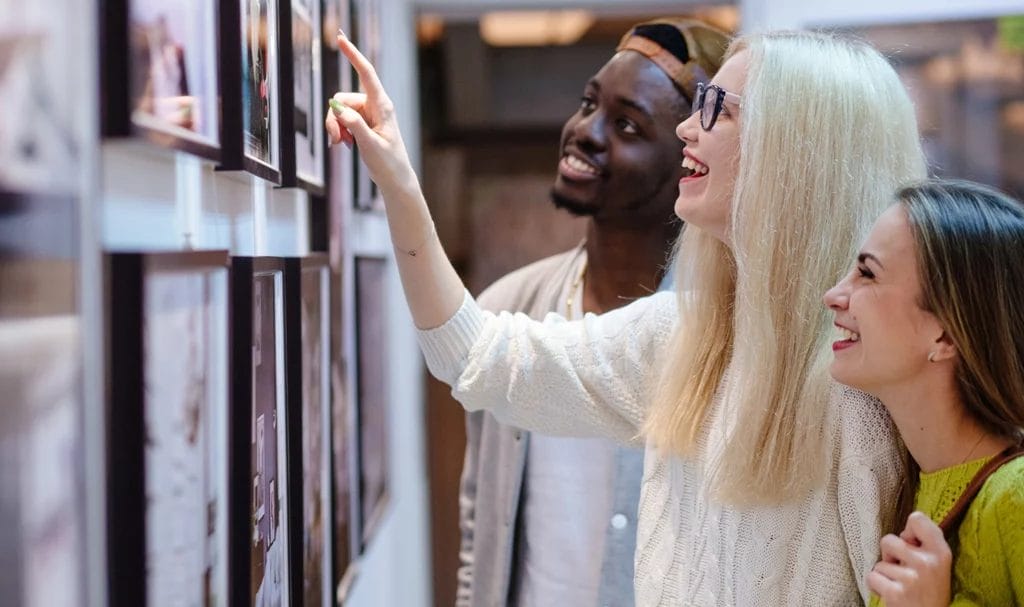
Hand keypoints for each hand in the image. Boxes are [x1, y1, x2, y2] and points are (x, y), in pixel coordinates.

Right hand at [324, 31, 416, 195]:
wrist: (395, 179)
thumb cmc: (388, 163)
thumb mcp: (370, 145)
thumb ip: (354, 125)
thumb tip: (337, 108)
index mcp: (382, 106)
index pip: (366, 73)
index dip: (353, 54)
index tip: (340, 38)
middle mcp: (374, 106)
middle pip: (342, 99)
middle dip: (333, 118)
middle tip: (336, 140)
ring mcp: (368, 114)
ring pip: (339, 111)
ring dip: (335, 127)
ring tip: (342, 145)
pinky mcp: (362, 123)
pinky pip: (342, 120)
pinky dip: (339, 131)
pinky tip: (344, 145)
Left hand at [866, 511, 952, 606]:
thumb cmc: (929, 590)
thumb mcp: (937, 564)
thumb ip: (924, 544)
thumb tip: (904, 532)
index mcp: (941, 552)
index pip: (917, 519)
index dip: (908, 530)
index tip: (911, 544)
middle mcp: (927, 563)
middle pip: (888, 540)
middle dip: (889, 555)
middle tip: (903, 570)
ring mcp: (911, 578)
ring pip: (879, 563)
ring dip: (885, 574)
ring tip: (900, 586)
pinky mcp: (895, 592)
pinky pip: (872, 577)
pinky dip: (876, 586)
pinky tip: (891, 594)